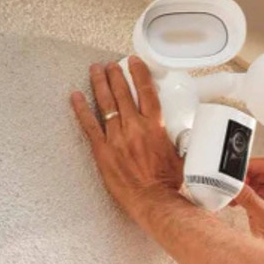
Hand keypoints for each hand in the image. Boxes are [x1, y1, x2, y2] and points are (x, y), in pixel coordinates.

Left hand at [70, 56, 182, 219]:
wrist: (154, 201)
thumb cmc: (169, 183)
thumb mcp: (182, 155)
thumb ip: (180, 140)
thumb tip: (188, 135)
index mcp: (154, 127)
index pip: (146, 92)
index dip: (139, 74)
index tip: (134, 62)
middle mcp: (134, 128)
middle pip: (123, 93)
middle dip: (116, 75)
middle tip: (111, 65)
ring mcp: (116, 138)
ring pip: (105, 104)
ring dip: (100, 84)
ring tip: (96, 71)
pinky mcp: (102, 151)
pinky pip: (88, 125)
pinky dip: (81, 109)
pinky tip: (75, 96)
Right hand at [231, 158, 263, 250]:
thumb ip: (247, 197)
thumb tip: (234, 185)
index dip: (252, 166)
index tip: (237, 170)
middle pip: (260, 172)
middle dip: (244, 178)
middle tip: (233, 183)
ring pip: (254, 182)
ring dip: (242, 187)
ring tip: (233, 194)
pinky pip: (251, 192)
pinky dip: (242, 195)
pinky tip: (235, 200)